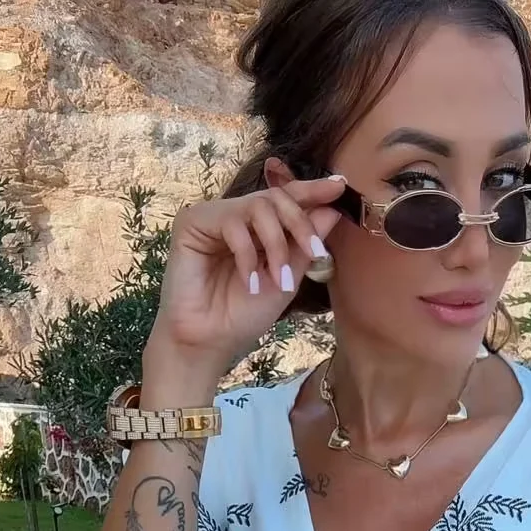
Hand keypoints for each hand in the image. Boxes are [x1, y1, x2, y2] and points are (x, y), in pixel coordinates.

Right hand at [146, 176, 345, 374]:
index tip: (339, 188)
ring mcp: (214, 216)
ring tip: (279, 280)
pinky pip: (232, 222)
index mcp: (258, 228)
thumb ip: (304, 247)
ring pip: (259, 206)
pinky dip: (247, 255)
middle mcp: (236, 216)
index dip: (312, 191)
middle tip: (315, 253)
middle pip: (277, 196)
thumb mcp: (286, 280)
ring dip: (276, 245)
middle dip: (301, 224)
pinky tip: (250, 283)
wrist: (209, 341)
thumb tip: (331, 210)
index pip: (287, 199)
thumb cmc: (243, 316)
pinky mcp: (192, 222)